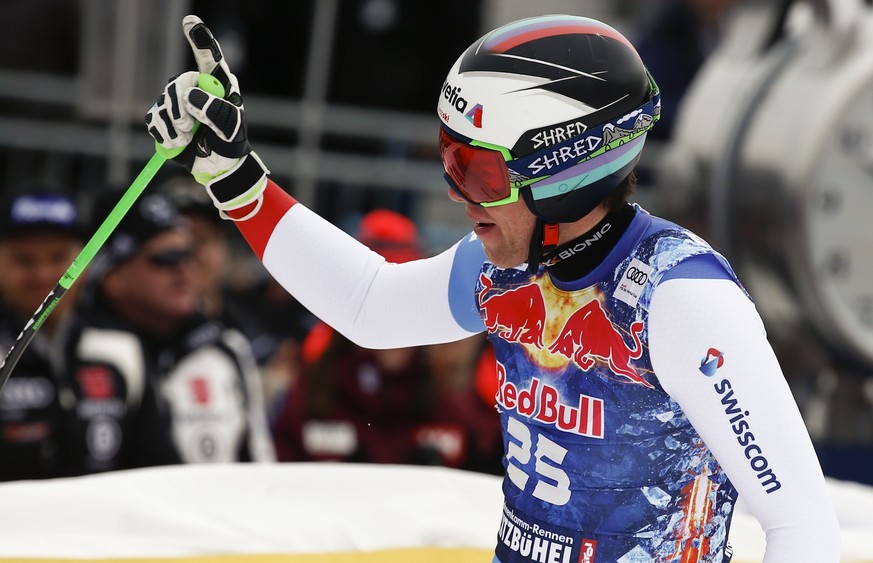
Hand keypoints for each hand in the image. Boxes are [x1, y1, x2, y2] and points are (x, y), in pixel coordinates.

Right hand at [145, 15, 268, 219]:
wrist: (218, 167)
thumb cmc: (231, 144)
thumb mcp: (232, 130)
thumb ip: (216, 112)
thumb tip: (190, 96)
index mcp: (218, 85)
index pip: (209, 59)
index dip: (200, 39)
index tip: (190, 22)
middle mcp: (196, 88)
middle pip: (178, 83)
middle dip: (181, 108)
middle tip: (191, 127)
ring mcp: (177, 102)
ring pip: (164, 102)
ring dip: (175, 126)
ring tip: (190, 138)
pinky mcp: (164, 118)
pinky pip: (154, 119)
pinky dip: (164, 134)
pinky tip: (178, 143)